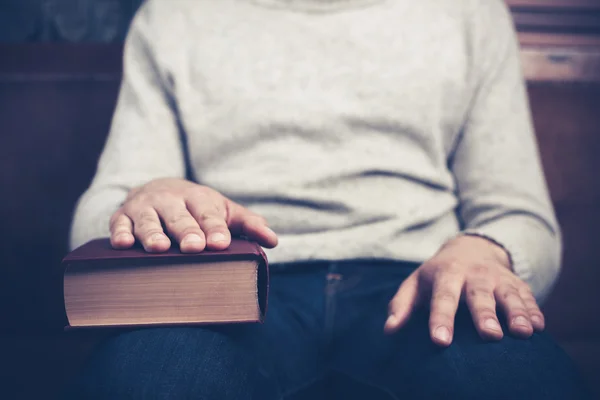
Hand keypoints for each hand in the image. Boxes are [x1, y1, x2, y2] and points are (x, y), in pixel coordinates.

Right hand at [109, 178, 277, 252]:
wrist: (158, 189)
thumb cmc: (197, 208)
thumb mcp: (223, 211)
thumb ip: (247, 224)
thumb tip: (273, 241)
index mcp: (198, 198)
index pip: (208, 213)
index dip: (214, 228)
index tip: (221, 243)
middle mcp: (170, 200)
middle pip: (179, 217)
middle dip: (187, 231)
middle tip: (195, 247)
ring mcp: (145, 208)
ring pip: (148, 221)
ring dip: (153, 234)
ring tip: (160, 248)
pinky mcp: (122, 217)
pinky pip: (119, 225)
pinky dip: (120, 233)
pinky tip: (123, 244)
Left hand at [384, 235, 543, 345]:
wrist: (470, 248)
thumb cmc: (437, 275)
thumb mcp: (416, 283)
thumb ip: (401, 305)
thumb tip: (389, 330)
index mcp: (446, 274)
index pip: (442, 297)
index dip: (441, 319)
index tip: (440, 341)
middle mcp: (473, 274)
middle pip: (479, 295)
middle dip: (485, 315)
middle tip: (490, 336)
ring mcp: (498, 278)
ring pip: (508, 295)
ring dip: (517, 313)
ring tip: (523, 332)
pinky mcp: (517, 283)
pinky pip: (528, 295)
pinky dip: (534, 310)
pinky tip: (539, 327)